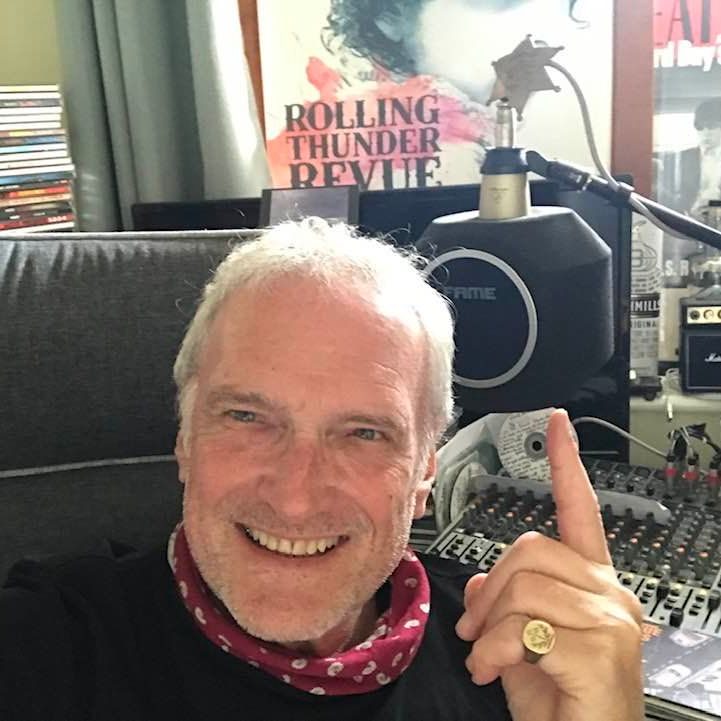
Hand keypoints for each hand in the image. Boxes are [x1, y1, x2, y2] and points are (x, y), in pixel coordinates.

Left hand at [455, 409, 643, 720]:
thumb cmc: (558, 701)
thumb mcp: (518, 645)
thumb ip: (503, 605)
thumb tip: (479, 582)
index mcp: (591, 583)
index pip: (579, 510)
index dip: (566, 464)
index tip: (558, 424)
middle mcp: (609, 592)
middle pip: (529, 547)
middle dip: (489, 588)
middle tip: (474, 629)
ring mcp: (610, 619)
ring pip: (522, 585)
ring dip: (488, 626)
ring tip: (485, 657)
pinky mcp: (601, 650)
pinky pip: (523, 627)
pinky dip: (494, 651)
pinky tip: (493, 673)